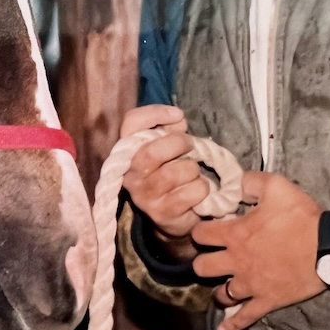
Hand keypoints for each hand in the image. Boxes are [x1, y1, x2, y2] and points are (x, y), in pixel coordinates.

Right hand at [121, 105, 211, 260]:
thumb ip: (169, 128)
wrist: (172, 216)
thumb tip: (177, 119)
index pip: (131, 123)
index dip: (155, 114)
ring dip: (193, 170)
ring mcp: (144, 196)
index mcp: (127, 151)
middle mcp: (130, 173)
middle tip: (189, 147)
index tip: (178, 116)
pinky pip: (194, 191)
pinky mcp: (162, 213)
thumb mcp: (166, 146)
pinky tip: (195, 192)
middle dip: (179, 144)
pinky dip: (202, 188)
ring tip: (190, 174)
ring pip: (180, 171)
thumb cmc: (170, 171)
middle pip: (154, 150)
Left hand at [191, 171, 325, 329]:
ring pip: (220, 294)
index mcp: (234, 234)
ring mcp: (251, 284)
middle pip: (202, 267)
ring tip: (222, 284)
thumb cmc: (302, 216)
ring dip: (219, 288)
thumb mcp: (276, 186)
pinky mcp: (267, 300)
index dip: (200, 231)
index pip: (200, 235)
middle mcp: (236, 261)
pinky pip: (244, 317)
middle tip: (212, 258)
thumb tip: (235, 183)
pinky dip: (232, 325)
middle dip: (203, 261)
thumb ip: (250, 182)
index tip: (206, 230)